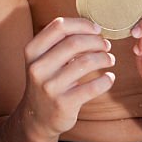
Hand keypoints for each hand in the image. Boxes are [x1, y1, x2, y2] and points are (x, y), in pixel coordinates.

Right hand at [20, 17, 115, 140]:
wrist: (37, 116)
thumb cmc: (47, 80)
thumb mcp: (43, 59)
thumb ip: (60, 42)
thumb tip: (92, 28)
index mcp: (32, 50)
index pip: (59, 26)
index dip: (82, 24)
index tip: (96, 29)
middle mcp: (38, 67)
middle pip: (74, 43)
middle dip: (96, 41)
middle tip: (106, 46)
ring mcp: (50, 86)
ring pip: (85, 63)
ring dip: (104, 58)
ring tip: (109, 59)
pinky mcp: (63, 104)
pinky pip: (92, 87)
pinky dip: (106, 80)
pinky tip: (109, 78)